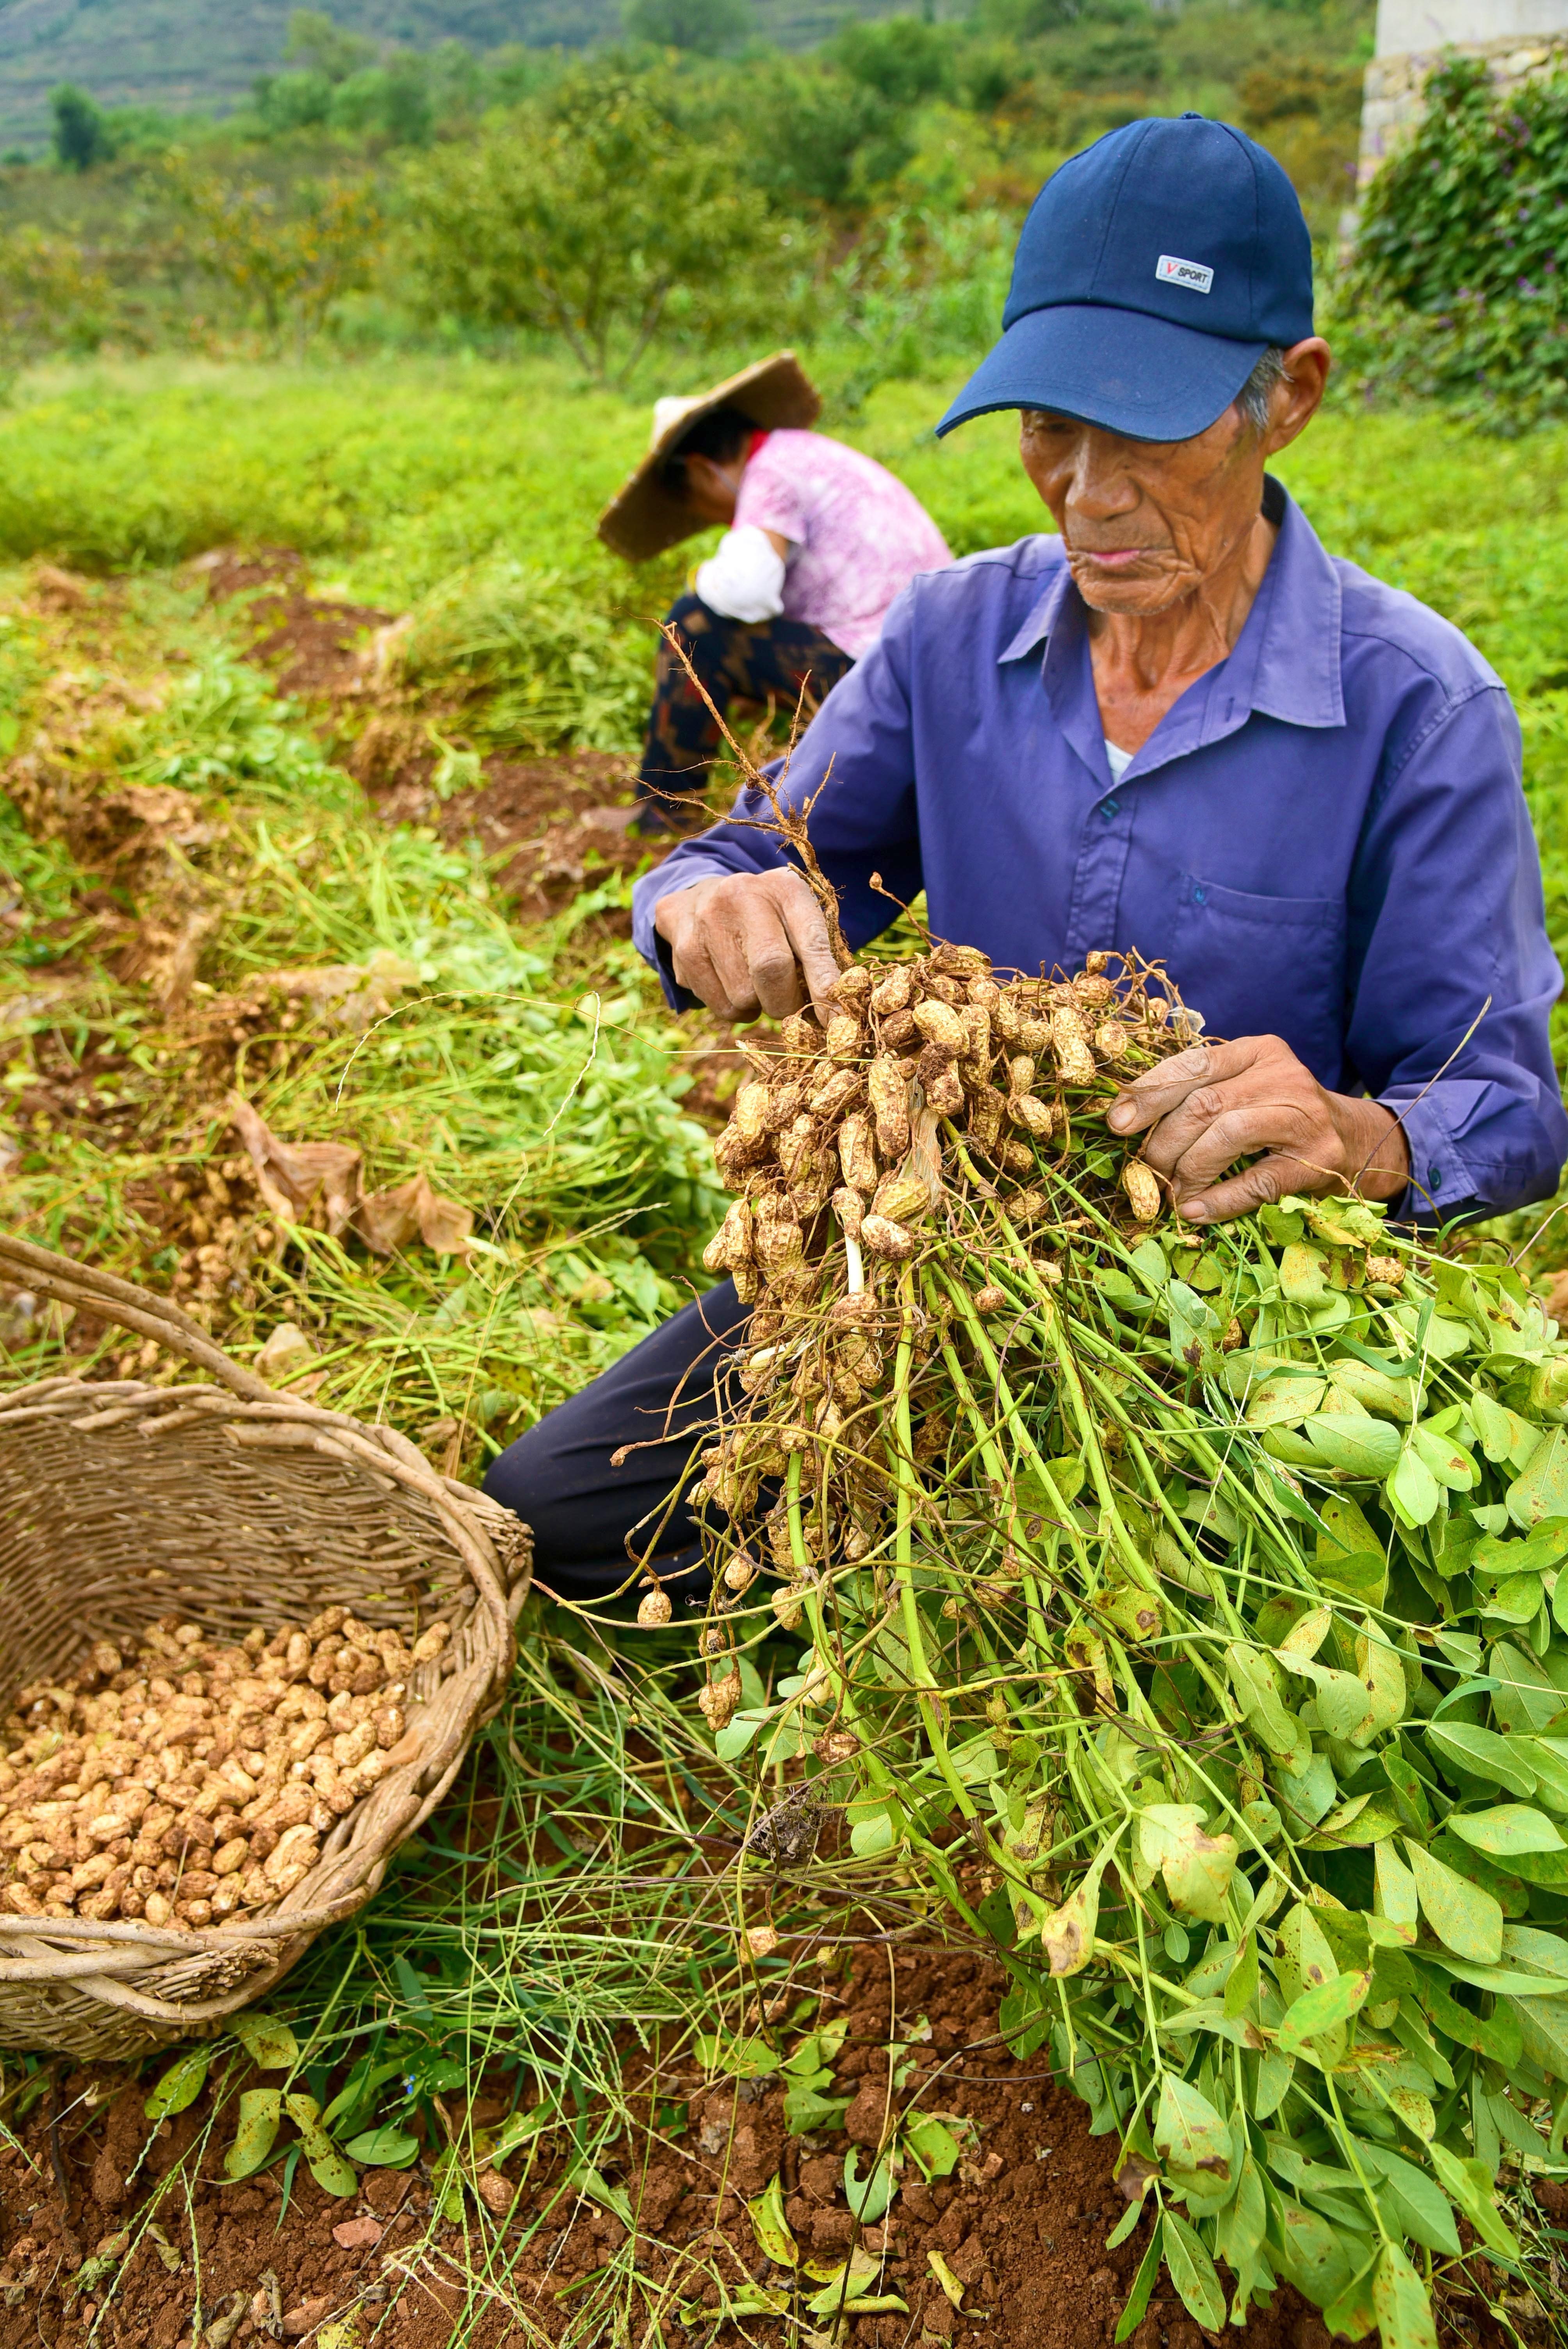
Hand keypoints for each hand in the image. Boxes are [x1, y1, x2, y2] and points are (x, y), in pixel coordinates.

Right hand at [653, 870, 840, 1022]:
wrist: (699, 897)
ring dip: (758, 1005)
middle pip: (771, 969)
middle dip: (787, 1002)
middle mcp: (742, 896)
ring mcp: (708, 922)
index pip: (810, 940)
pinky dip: (736, 1010)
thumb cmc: (765, 918)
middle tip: (790, 1005)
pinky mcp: (686, 951)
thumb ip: (817, 955)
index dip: (824, 981)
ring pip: (744, 996)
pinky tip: (732, 984)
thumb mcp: (795, 919)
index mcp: (784, 888)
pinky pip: (721, 1007)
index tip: (835, 1016)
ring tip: (755, 983)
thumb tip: (835, 1010)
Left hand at [1106, 1033, 1409, 1223]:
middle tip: (1146, 1167)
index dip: (1150, 1093)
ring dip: (1188, 1169)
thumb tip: (1127, 1119)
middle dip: (1164, 1140)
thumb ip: (1199, 1093)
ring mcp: (1304, 1118)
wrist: (1358, 1142)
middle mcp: (1284, 1077)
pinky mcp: (1316, 1161)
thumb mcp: (1246, 1088)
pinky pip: (1256, 1181)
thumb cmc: (1281, 1115)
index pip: (1194, 1064)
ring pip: (1227, 1134)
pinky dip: (1219, 1199)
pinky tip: (1195, 1211)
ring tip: (1172, 1190)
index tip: (1117, 1122)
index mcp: (1259, 1051)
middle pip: (1205, 1104)